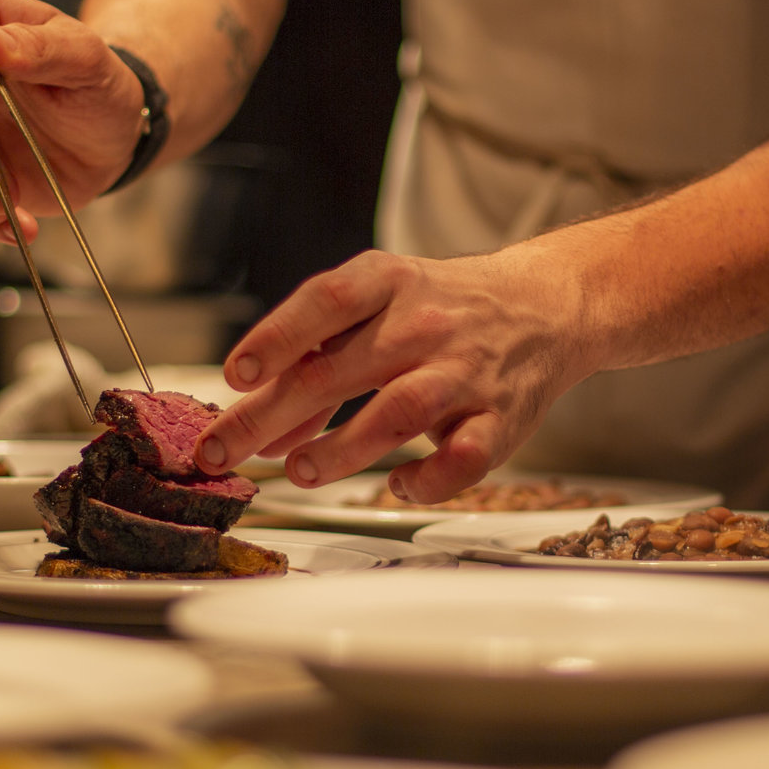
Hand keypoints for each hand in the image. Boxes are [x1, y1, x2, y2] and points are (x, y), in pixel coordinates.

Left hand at [194, 248, 599, 498]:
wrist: (546, 305)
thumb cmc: (442, 308)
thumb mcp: (380, 303)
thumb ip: (318, 357)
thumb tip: (258, 423)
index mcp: (390, 282)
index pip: (326, 301)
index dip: (276, 336)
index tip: (236, 374)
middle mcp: (425, 323)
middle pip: (338, 369)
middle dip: (271, 415)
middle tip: (222, 452)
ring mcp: (465, 371)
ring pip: (398, 412)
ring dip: (341, 448)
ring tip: (297, 471)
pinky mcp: (501, 418)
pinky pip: (464, 458)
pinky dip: (427, 480)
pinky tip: (397, 486)